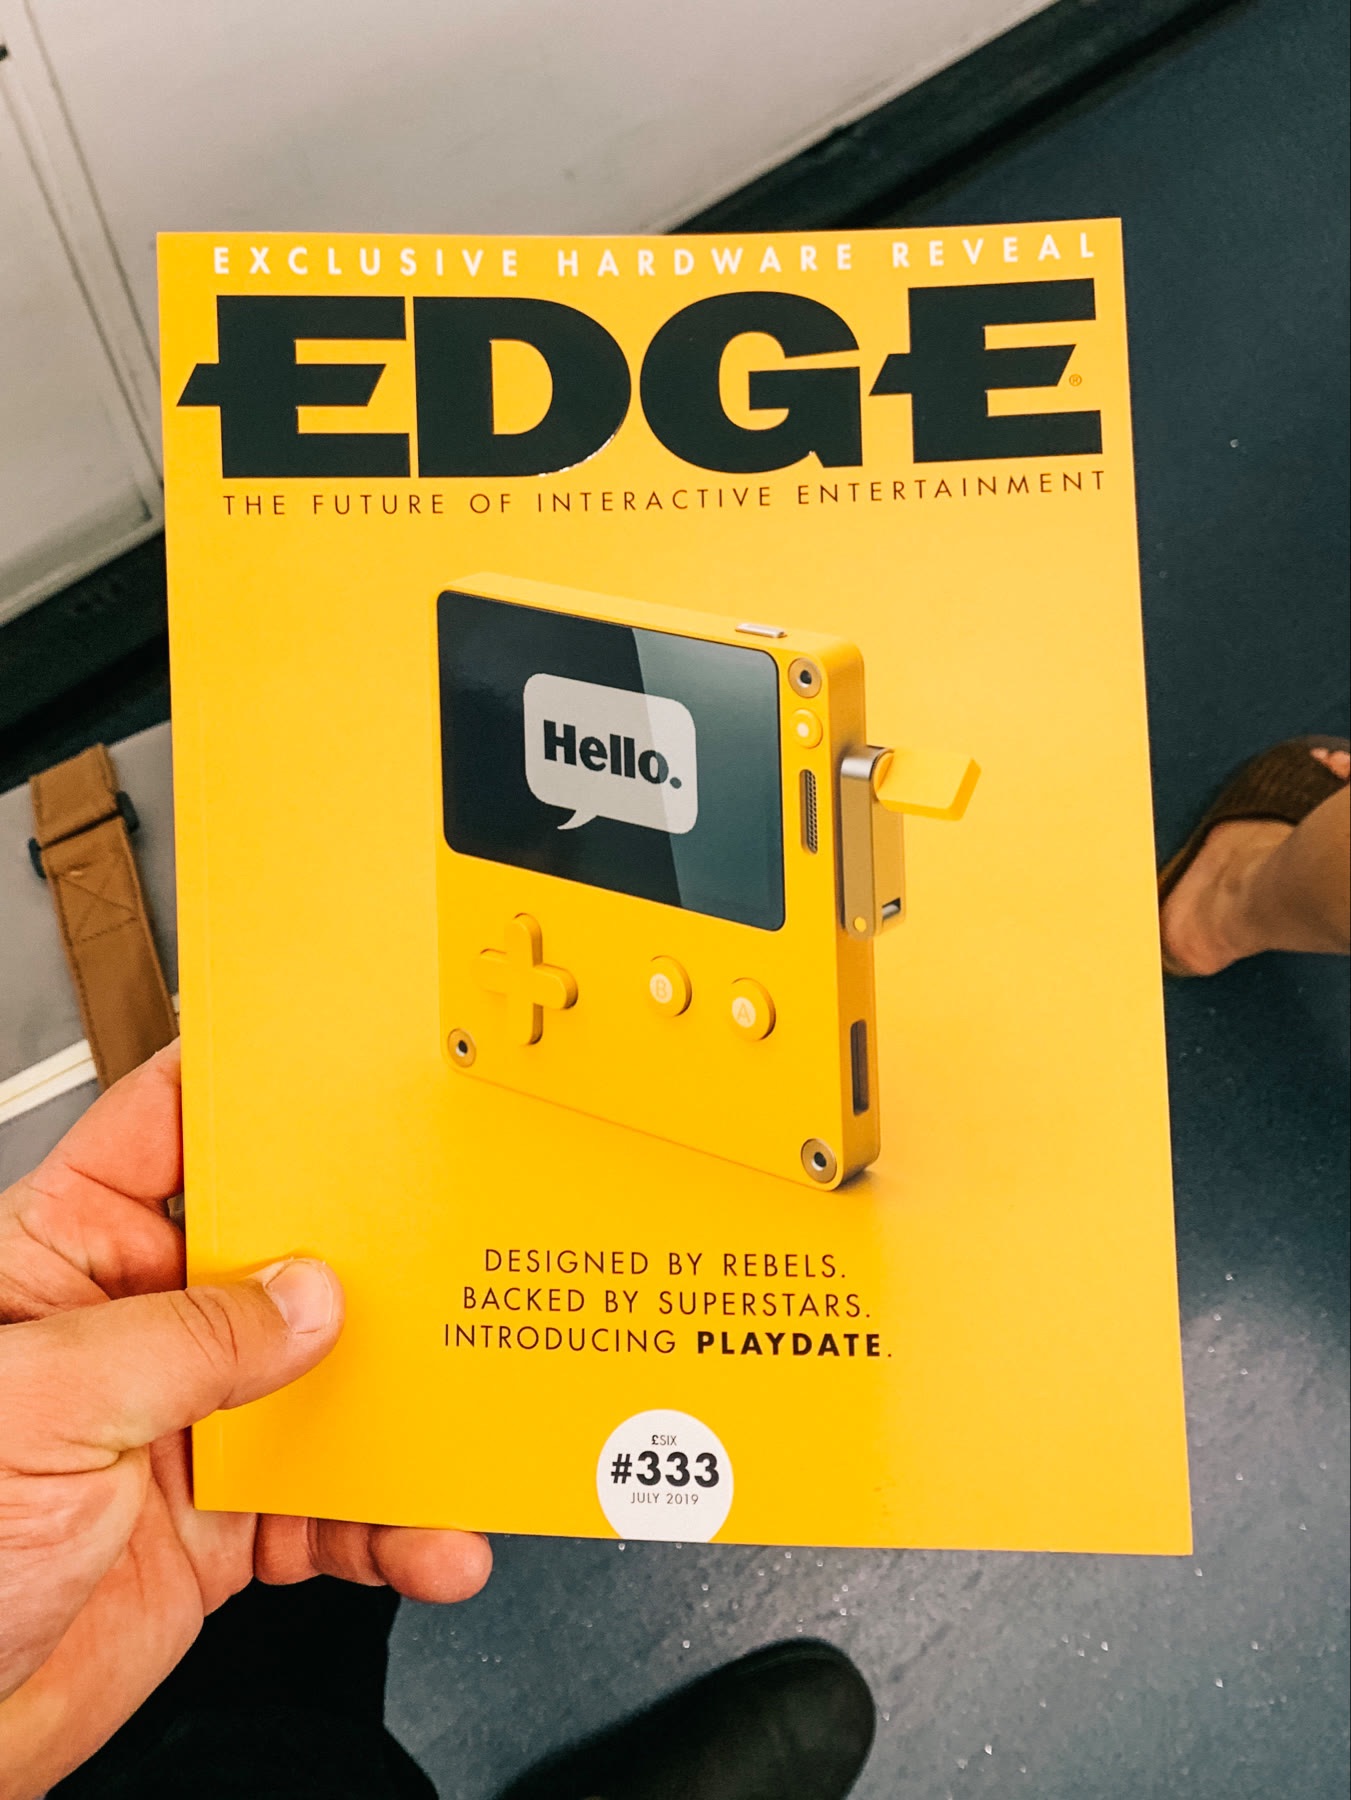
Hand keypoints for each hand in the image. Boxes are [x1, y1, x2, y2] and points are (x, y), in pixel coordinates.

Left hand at [0, 1043, 490, 1797]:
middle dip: (368, 1258)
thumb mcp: (43, 1407)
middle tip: (448, 1247)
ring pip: (323, 1388)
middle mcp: (131, 1331)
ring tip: (465, 1422)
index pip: (159, 1133)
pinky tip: (429, 1538)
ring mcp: (182, 1428)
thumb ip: (188, 1342)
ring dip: (405, 1414)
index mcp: (62, 1260)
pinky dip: (393, 1530)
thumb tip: (308, 1299)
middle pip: (275, 1257)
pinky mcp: (220, 1527)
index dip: (244, 1087)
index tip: (333, 1062)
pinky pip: (330, 1513)